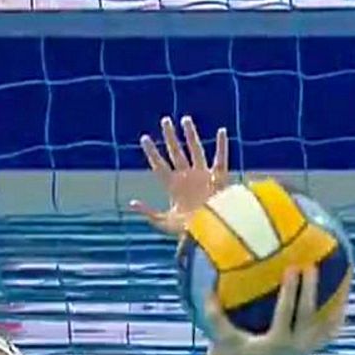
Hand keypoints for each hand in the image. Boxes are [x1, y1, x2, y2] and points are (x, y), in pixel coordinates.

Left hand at [129, 115, 229, 236]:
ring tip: (185, 120)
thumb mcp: (164, 222)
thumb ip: (149, 213)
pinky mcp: (218, 179)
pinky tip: (222, 132)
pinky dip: (222, 146)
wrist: (211, 234)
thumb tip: (132, 203)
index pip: (159, 165)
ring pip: (196, 150)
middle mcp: (187, 177)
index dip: (152, 152)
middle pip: (176, 153)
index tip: (144, 138)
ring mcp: (202, 176)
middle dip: (170, 137)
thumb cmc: (187, 231)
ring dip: (191, 135)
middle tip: (165, 120)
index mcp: (173, 186)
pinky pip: (221, 159)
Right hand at [204, 264, 344, 354]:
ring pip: (326, 324)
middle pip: (309, 313)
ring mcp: (305, 349)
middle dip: (311, 289)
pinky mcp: (309, 351)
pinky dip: (336, 320)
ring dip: (334, 303)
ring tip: (342, 281)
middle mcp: (295, 345)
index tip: (294, 268)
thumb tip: (206, 290)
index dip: (291, 289)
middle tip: (312, 266)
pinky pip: (328, 334)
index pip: (287, 310)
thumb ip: (215, 318)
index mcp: (276, 341)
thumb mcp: (226, 341)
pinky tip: (342, 305)